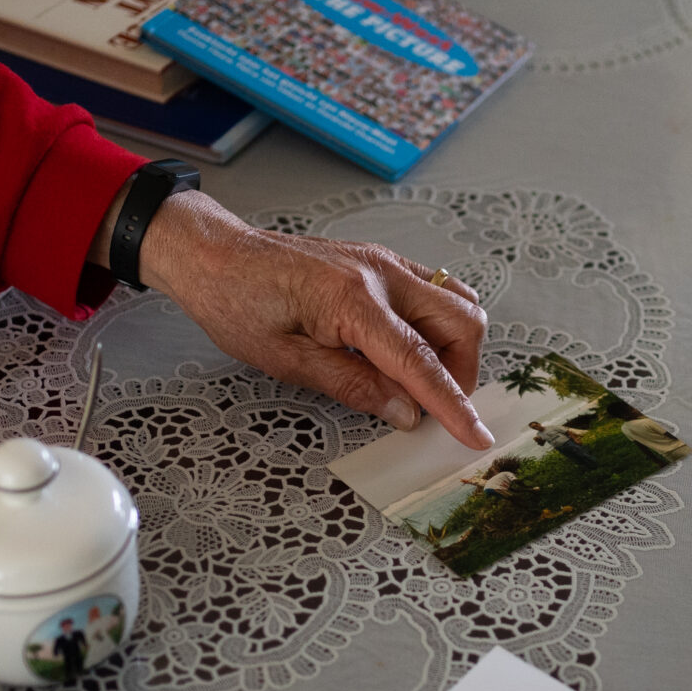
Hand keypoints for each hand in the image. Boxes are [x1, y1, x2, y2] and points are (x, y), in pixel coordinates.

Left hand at [134, 189, 493, 448]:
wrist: (216, 254)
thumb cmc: (237, 303)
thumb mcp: (287, 361)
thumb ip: (354, 386)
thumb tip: (405, 412)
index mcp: (353, 300)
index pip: (420, 362)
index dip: (453, 405)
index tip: (475, 435)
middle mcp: (381, 273)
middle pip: (462, 322)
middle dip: (462, 372)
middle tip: (436, 407)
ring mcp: (385, 262)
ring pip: (458, 301)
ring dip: (454, 346)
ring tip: (421, 379)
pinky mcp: (381, 261)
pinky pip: (435, 290)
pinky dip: (437, 325)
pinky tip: (405, 351)